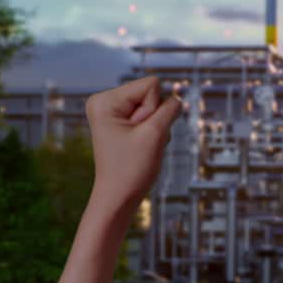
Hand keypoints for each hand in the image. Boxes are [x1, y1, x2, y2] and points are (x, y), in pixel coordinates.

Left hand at [85, 76, 183, 217]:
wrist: (119, 197)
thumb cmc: (131, 169)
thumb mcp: (155, 134)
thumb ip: (170, 109)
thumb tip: (177, 98)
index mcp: (105, 100)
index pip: (151, 85)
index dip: (155, 109)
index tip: (140, 132)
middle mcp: (105, 101)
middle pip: (151, 94)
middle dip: (155, 118)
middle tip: (140, 141)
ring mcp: (113, 112)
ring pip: (153, 106)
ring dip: (155, 127)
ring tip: (140, 146)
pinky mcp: (121, 123)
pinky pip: (149, 117)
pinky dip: (152, 132)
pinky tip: (141, 147)